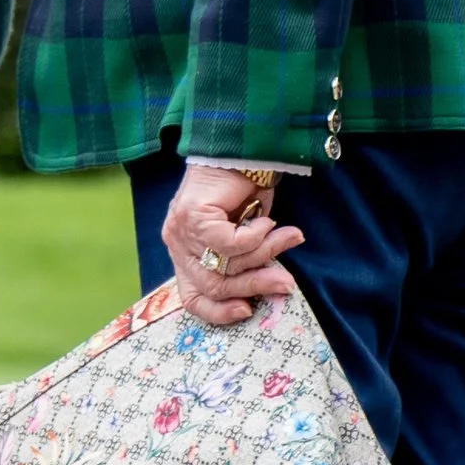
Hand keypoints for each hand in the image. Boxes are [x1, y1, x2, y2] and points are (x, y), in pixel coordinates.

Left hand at [160, 162, 302, 328]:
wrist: (240, 152)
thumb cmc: (246, 194)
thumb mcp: (249, 237)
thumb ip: (251, 262)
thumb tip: (279, 287)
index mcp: (187, 257)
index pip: (193, 298)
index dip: (219, 312)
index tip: (247, 311)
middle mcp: (178, 247)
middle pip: (213, 286)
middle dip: (254, 286)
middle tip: (286, 283)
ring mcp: (181, 232)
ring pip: (225, 265)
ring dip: (263, 255)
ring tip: (287, 238)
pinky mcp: (191, 217)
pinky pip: (228, 243)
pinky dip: (254, 236)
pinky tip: (264, 220)